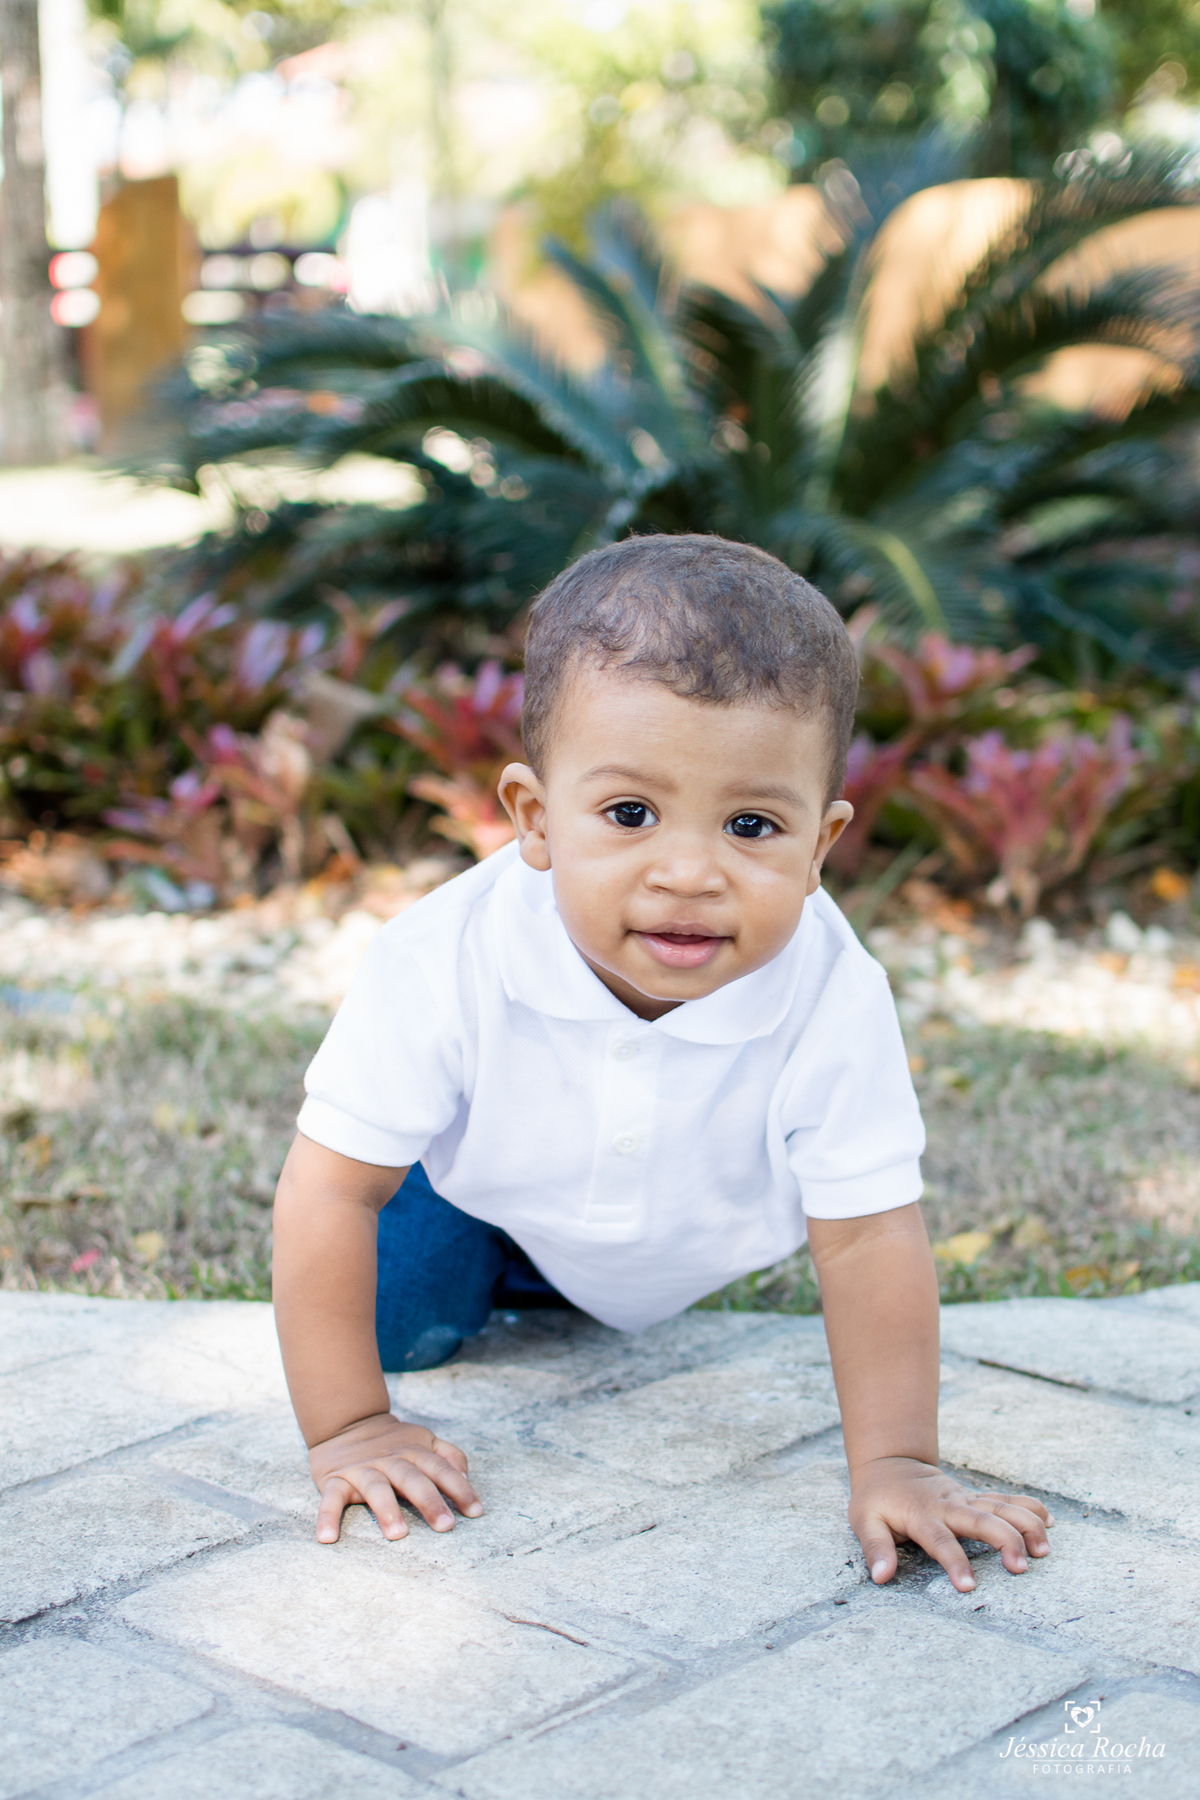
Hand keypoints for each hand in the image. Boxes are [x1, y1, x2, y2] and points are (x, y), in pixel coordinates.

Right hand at [308, 1412, 482, 1543]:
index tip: (475, 1512)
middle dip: (430, 1501)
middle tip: (446, 1526)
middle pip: (412, 1479)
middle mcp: (390, 1460)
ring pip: (376, 1488)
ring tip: (398, 1534)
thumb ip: (448, 1456)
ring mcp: (362, 1469)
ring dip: (386, 1510)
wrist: (347, 1422)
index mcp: (414, 1451)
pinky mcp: (335, 1479)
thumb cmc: (394, 1441)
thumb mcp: (424, 1440)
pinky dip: (327, 1517)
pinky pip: (330, 1499)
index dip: (460, 1488)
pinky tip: (327, 1538)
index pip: (441, 1469)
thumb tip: (466, 1478)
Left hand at [849, 1455, 1054, 1592]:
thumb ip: (875, 1548)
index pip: (940, 1541)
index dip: (954, 1562)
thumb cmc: (877, 1499)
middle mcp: (949, 1505)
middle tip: (1021, 1567)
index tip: (968, 1586)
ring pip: (1001, 1507)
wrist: (891, 1464)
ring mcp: (965, 1499)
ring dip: (1024, 1524)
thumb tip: (881, 1576)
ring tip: (1043, 1550)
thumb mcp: (864, 1521)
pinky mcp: (975, 1498)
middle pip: (981, 1520)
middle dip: (1004, 1541)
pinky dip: (1028, 1507)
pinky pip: (1005, 1500)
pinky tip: (1049, 1522)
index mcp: (921, 1515)